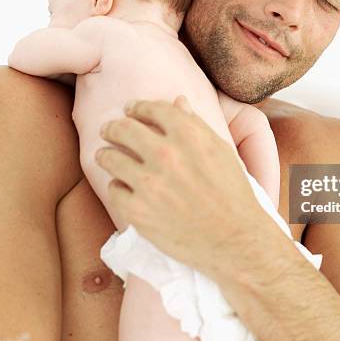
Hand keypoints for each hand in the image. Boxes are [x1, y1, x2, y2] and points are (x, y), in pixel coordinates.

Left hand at [95, 96, 267, 274]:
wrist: (235, 239)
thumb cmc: (233, 192)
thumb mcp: (221, 151)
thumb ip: (196, 124)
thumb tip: (178, 101)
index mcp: (189, 136)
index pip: (152, 109)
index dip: (138, 107)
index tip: (130, 109)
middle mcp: (166, 155)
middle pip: (124, 129)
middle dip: (112, 127)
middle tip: (107, 129)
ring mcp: (149, 184)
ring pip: (110, 158)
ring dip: (105, 154)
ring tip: (104, 155)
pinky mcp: (138, 211)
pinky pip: (113, 189)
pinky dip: (117, 186)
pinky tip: (122, 186)